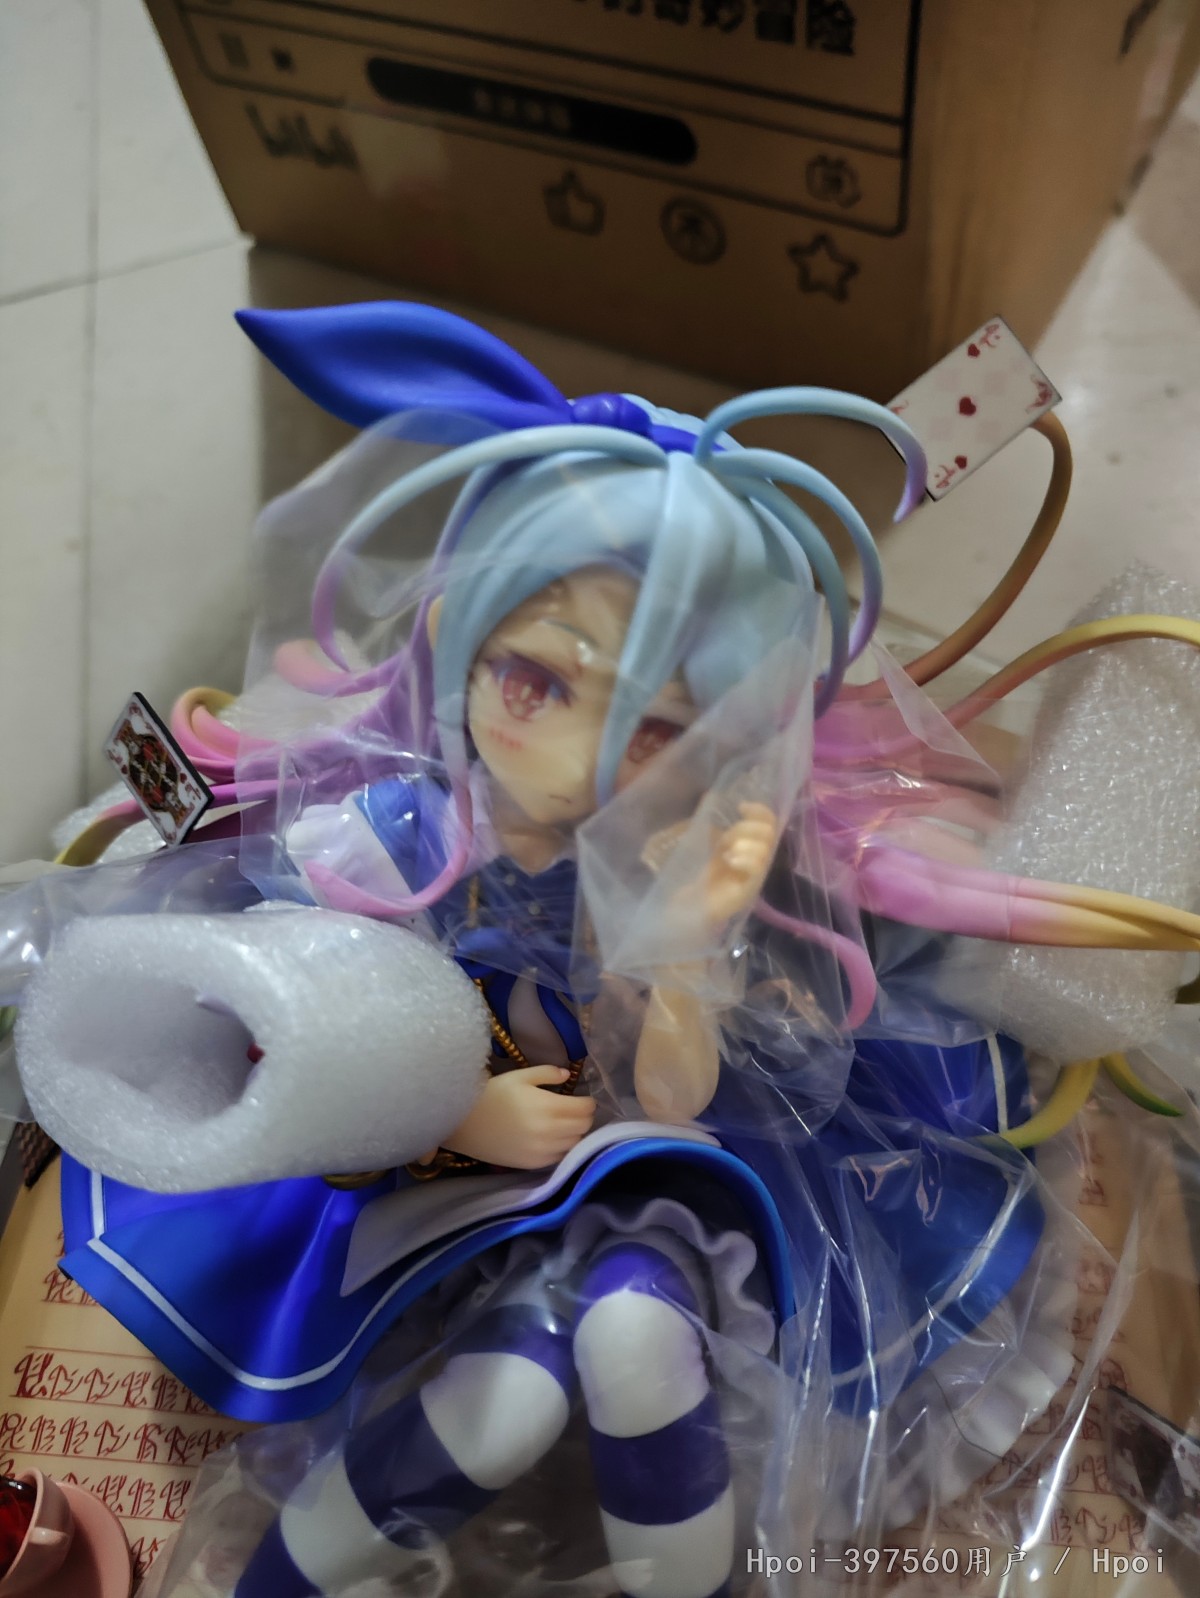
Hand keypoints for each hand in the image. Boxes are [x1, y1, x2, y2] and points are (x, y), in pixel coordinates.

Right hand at [440, 1066, 595, 1170]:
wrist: (465, 1124)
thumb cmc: (491, 1095)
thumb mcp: (519, 1076)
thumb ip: (547, 1073)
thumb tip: (567, 1075)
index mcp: (549, 1106)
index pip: (585, 1109)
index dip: (588, 1102)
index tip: (582, 1098)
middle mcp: (550, 1132)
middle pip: (584, 1127)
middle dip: (583, 1117)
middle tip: (575, 1110)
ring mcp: (543, 1151)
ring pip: (575, 1143)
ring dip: (574, 1133)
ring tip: (563, 1124)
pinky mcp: (533, 1164)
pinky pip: (560, 1157)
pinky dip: (562, 1147)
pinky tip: (551, 1138)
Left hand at [702, 801, 776, 924]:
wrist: (690, 903)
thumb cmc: (700, 872)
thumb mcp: (707, 842)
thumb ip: (715, 824)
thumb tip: (711, 797)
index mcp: (752, 845)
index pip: (769, 821)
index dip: (760, 810)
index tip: (741, 807)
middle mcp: (759, 859)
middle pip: (769, 832)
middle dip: (745, 829)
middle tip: (725, 840)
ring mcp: (756, 875)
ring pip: (765, 849)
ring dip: (742, 843)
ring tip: (725, 853)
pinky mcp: (749, 889)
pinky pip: (757, 868)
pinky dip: (744, 859)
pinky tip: (729, 860)